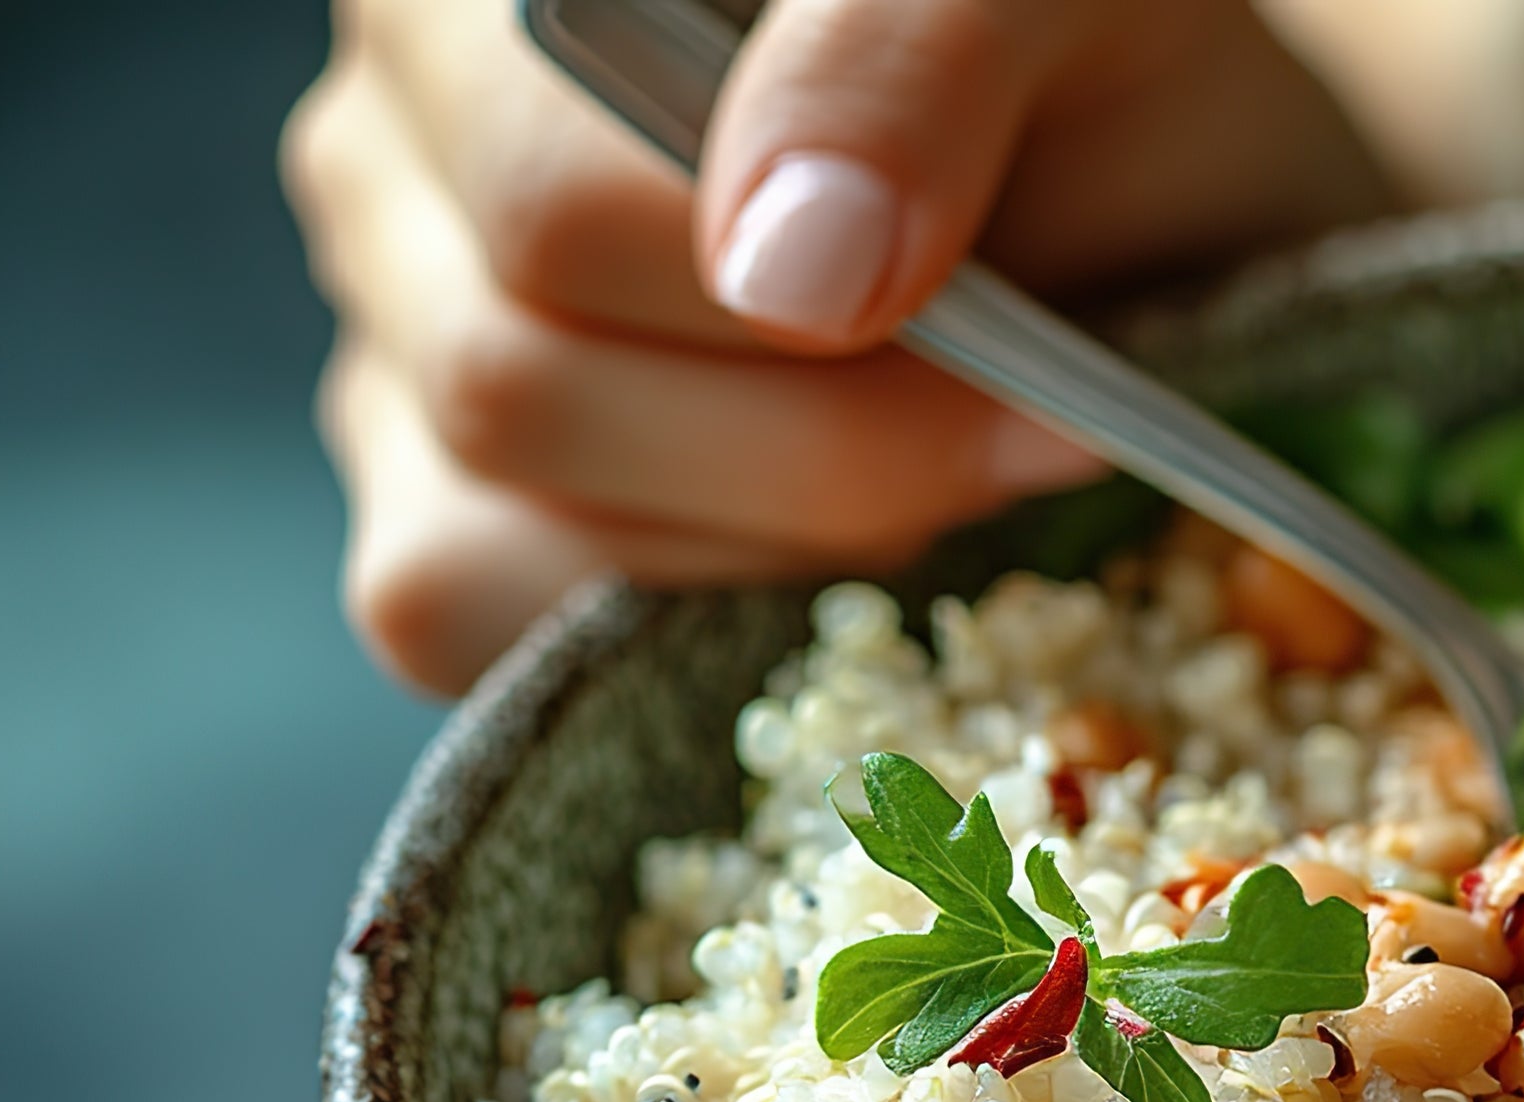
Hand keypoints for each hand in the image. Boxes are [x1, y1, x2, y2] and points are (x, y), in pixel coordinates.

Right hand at [283, 0, 1385, 693]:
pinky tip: (832, 543)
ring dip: (769, 540)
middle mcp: (398, 138)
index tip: (1009, 357)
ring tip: (943, 451)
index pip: (553, 206)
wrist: (1125, 155)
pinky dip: (666, 622)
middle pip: (517, 386)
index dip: (782, 328)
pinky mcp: (436, 484)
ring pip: (490, 527)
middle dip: (819, 451)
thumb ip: (896, 65)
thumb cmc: (1076, 50)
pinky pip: (459, 612)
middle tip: (1025, 425)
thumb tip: (787, 274)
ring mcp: (403, 319)